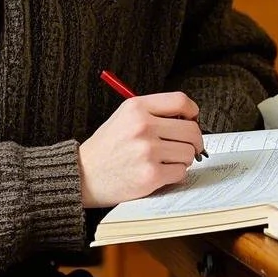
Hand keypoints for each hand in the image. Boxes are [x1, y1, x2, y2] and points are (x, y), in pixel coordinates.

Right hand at [78, 92, 203, 207]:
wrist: (83, 175)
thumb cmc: (106, 148)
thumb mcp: (124, 116)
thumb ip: (154, 112)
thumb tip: (189, 117)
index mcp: (137, 108)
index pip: (181, 101)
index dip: (192, 111)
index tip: (192, 120)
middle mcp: (143, 127)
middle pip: (191, 129)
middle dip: (194, 140)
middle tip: (188, 146)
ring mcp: (147, 152)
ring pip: (189, 152)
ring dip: (183, 158)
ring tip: (167, 160)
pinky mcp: (150, 175)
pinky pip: (181, 172)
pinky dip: (175, 173)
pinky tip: (161, 172)